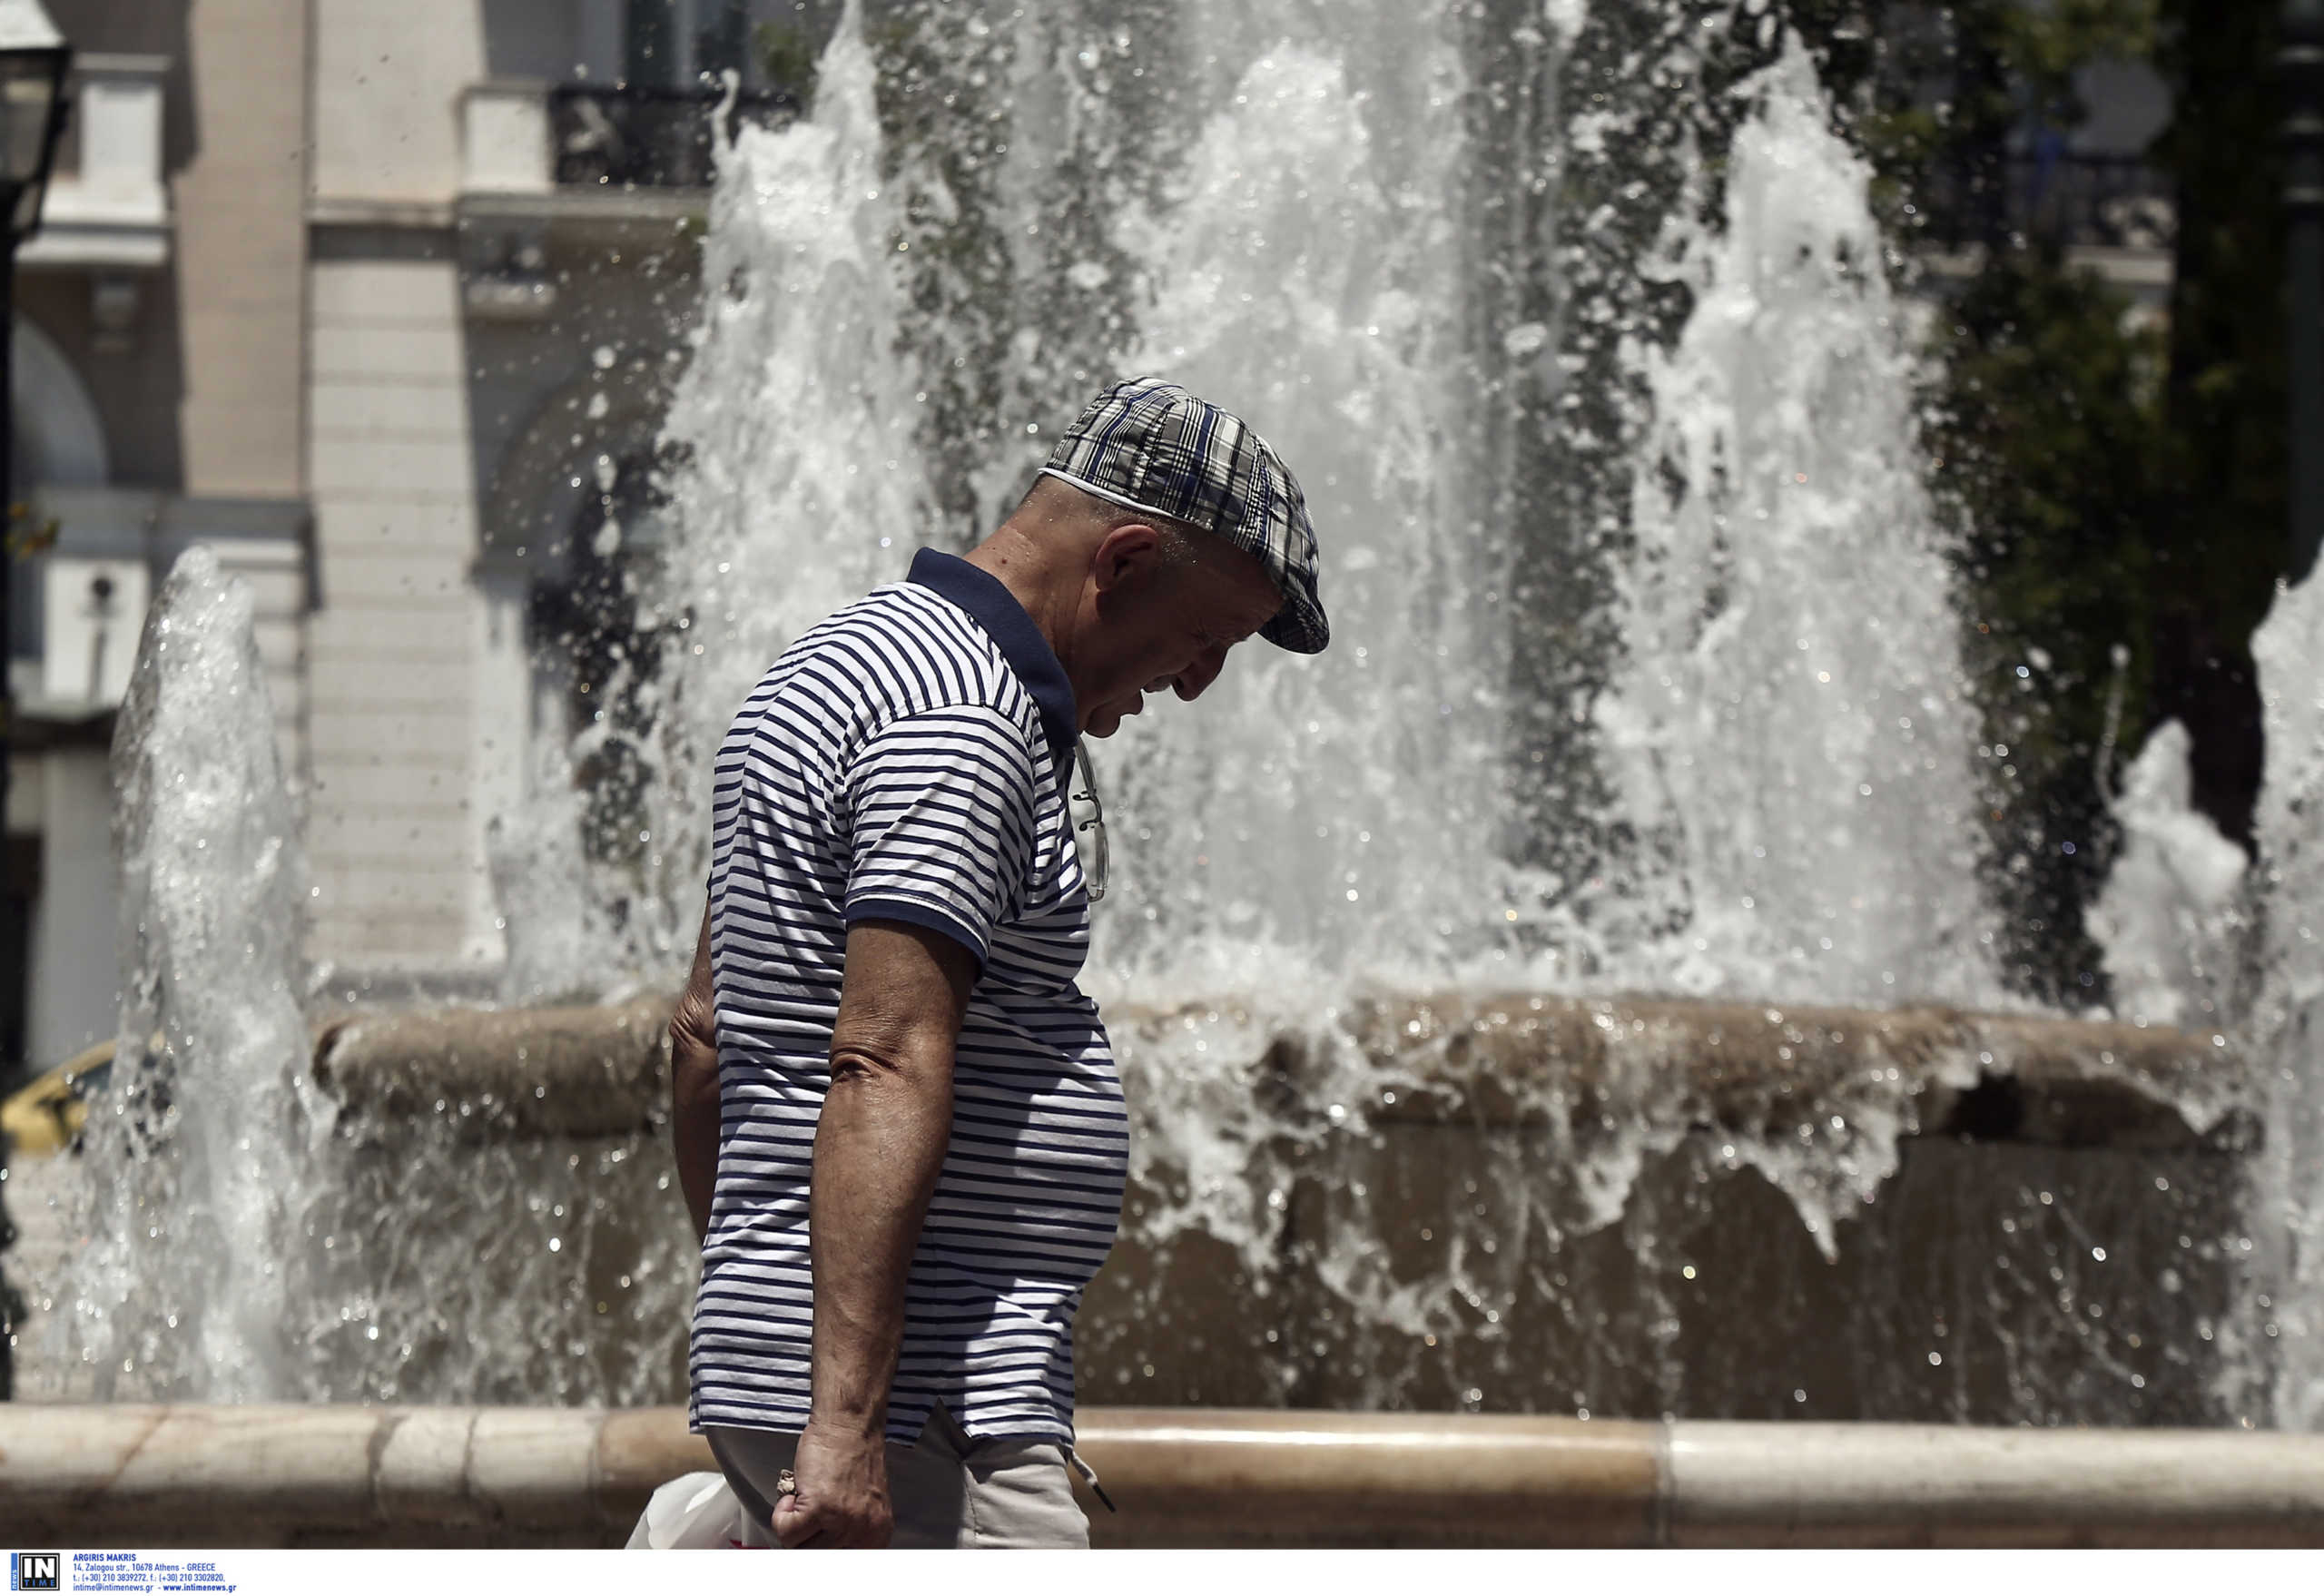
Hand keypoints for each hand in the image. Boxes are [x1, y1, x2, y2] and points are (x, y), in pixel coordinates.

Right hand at [774, 1419, 892, 1547]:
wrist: (848, 1423)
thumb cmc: (851, 1455)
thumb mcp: (863, 1504)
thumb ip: (850, 1531)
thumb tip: (822, 1549)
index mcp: (877, 1534)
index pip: (844, 1562)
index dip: (819, 1550)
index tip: (811, 1544)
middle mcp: (864, 1532)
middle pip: (817, 1557)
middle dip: (803, 1538)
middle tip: (803, 1517)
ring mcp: (843, 1521)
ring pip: (799, 1548)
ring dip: (792, 1524)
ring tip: (802, 1499)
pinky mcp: (820, 1507)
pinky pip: (786, 1531)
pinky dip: (782, 1513)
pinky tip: (796, 1491)